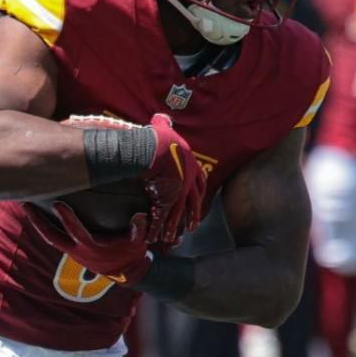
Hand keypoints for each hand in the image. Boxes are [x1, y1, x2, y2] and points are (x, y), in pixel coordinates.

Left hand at [29, 202, 153, 283]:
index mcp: (92, 247)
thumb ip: (138, 230)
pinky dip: (46, 227)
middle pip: (52, 237)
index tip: (58, 203)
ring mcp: (73, 252)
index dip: (67, 219)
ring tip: (28, 207)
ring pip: (50, 238)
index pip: (76, 232)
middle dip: (38, 222)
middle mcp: (78, 251)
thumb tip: (139, 217)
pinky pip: (55, 239)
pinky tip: (40, 215)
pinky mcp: (72, 251)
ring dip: (38, 224)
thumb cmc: (131, 253)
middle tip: (26, 204)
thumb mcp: (138, 243)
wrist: (127, 272)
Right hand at [141, 114, 206, 246]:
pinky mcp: (166, 200)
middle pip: (193, 203)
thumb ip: (164, 125)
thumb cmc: (161, 138)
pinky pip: (161, 217)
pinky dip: (157, 228)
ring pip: (177, 214)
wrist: (157, 149)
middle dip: (192, 216)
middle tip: (192, 227)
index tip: (200, 199)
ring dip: (174, 227)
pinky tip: (154, 238)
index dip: (200, 192)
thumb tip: (161, 118)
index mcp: (191, 165)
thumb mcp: (165, 129)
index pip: (201, 182)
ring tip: (172, 238)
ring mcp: (178, 193)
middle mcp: (188, 182)